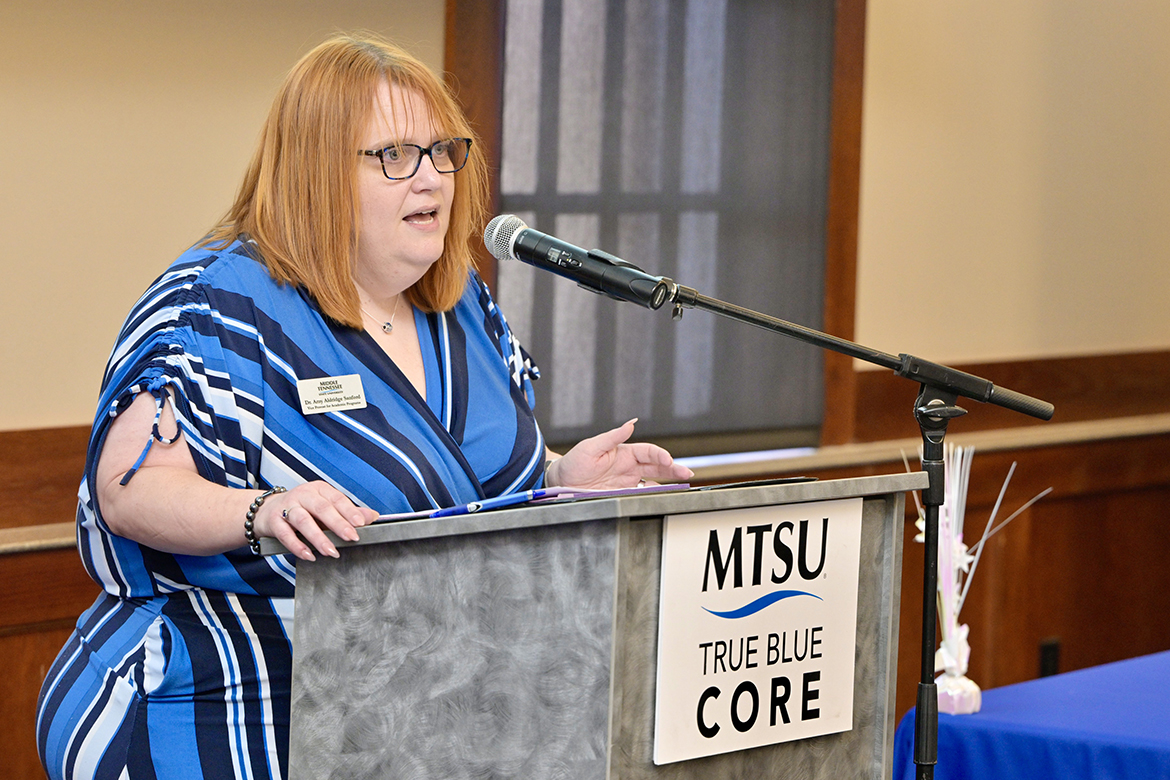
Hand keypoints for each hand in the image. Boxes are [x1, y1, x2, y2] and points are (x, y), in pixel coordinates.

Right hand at [254, 481, 378, 560]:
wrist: (267, 511)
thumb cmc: (302, 509)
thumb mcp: (326, 507)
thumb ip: (349, 513)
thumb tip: (372, 517)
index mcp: (319, 489)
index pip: (337, 499)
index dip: (349, 511)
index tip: (361, 524)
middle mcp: (303, 495)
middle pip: (322, 508)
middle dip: (338, 524)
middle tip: (351, 538)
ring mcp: (287, 507)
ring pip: (303, 520)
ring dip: (318, 537)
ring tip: (331, 551)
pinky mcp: (274, 521)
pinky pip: (286, 534)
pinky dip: (298, 546)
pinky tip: (309, 555)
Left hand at [546, 419, 692, 489]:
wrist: (561, 482)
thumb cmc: (574, 462)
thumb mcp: (591, 447)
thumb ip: (612, 437)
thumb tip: (631, 424)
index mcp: (623, 452)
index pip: (648, 452)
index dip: (660, 455)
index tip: (668, 460)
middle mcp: (628, 466)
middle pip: (657, 465)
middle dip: (673, 468)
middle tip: (686, 474)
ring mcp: (627, 481)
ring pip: (654, 479)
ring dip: (668, 481)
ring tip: (682, 484)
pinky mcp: (622, 494)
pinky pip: (642, 494)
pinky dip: (654, 494)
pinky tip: (663, 495)